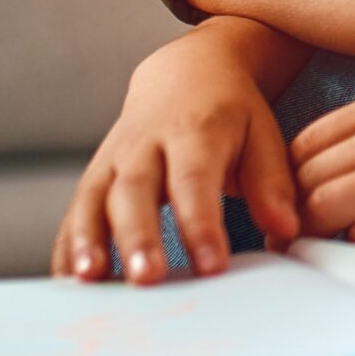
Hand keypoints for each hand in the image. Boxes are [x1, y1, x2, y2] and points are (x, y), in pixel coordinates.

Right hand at [53, 20, 300, 283]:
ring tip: (91, 280)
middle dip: (139, 236)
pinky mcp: (95, 175)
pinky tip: (68, 281)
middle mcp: (146, 142)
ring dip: (89, 240)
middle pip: (136, 189)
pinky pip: (75, 211)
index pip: (195, 180)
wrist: (185, 73)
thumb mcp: (262, 134)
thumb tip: (286, 230)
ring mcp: (113, 158)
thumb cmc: (230, 113)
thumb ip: (272, 183)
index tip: (211, 265)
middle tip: (147, 278)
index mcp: (195, 130)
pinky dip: (68, 246)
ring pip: (94, 198)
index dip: (201, 223)